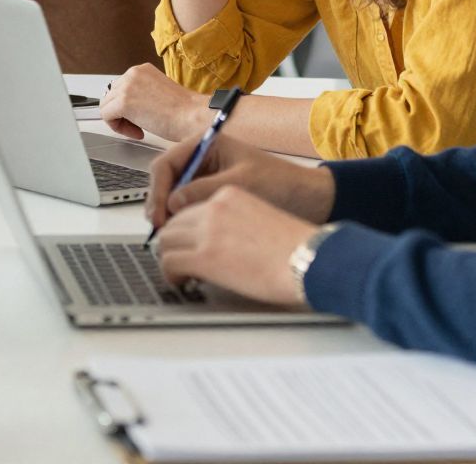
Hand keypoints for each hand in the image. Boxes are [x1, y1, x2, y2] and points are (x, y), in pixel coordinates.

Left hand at [99, 63, 211, 141]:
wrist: (193, 116)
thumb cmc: (184, 111)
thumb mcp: (159, 93)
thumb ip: (142, 93)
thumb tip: (130, 105)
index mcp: (142, 70)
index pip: (121, 87)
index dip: (129, 106)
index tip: (143, 115)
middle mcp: (133, 73)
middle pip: (111, 96)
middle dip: (123, 113)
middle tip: (141, 124)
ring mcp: (126, 86)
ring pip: (107, 106)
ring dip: (121, 121)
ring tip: (140, 129)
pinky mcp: (123, 102)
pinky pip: (106, 117)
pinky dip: (119, 128)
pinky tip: (139, 132)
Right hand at [145, 129, 334, 229]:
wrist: (310, 200)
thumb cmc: (282, 183)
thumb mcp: (242, 184)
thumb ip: (204, 191)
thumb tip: (173, 204)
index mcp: (206, 143)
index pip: (167, 163)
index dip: (158, 190)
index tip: (159, 214)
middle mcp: (201, 157)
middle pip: (166, 179)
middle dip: (160, 203)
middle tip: (159, 230)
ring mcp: (205, 176)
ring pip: (173, 194)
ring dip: (169, 214)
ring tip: (169, 236)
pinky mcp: (211, 195)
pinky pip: (187, 206)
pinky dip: (182, 219)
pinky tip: (185, 234)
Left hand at [154, 185, 315, 308]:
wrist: (308, 259)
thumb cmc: (296, 246)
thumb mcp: (261, 218)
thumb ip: (235, 221)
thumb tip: (221, 243)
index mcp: (230, 194)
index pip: (190, 204)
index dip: (186, 226)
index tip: (187, 240)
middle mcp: (215, 207)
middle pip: (174, 220)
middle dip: (174, 240)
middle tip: (180, 258)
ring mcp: (207, 230)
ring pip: (166, 239)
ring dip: (170, 256)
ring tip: (181, 272)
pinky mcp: (205, 256)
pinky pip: (170, 262)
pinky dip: (171, 273)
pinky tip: (181, 281)